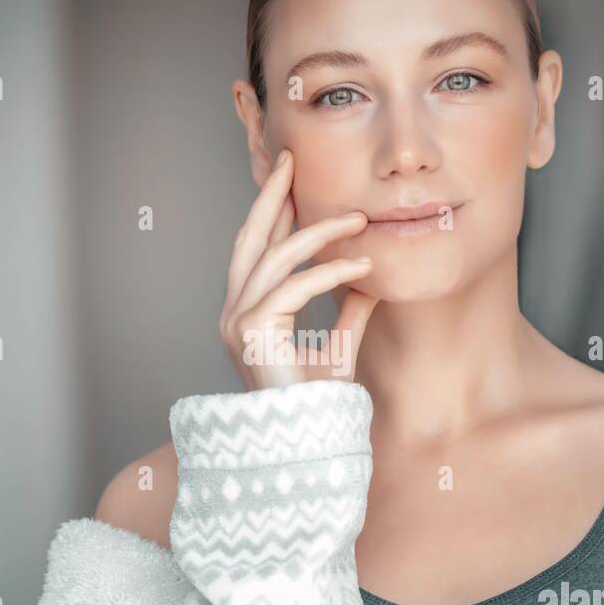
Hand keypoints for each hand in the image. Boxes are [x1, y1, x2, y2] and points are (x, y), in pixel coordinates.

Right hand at [219, 148, 379, 389]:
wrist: (305, 443)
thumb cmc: (316, 405)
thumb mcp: (338, 348)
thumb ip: (348, 313)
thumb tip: (369, 280)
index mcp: (246, 312)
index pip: (256, 249)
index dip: (272, 211)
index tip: (291, 178)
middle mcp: (234, 312)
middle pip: (250, 239)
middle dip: (270, 196)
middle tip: (290, 161)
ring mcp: (238, 322)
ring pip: (275, 258)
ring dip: (318, 233)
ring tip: (357, 219)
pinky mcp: (255, 332)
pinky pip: (294, 288)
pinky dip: (330, 273)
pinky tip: (362, 267)